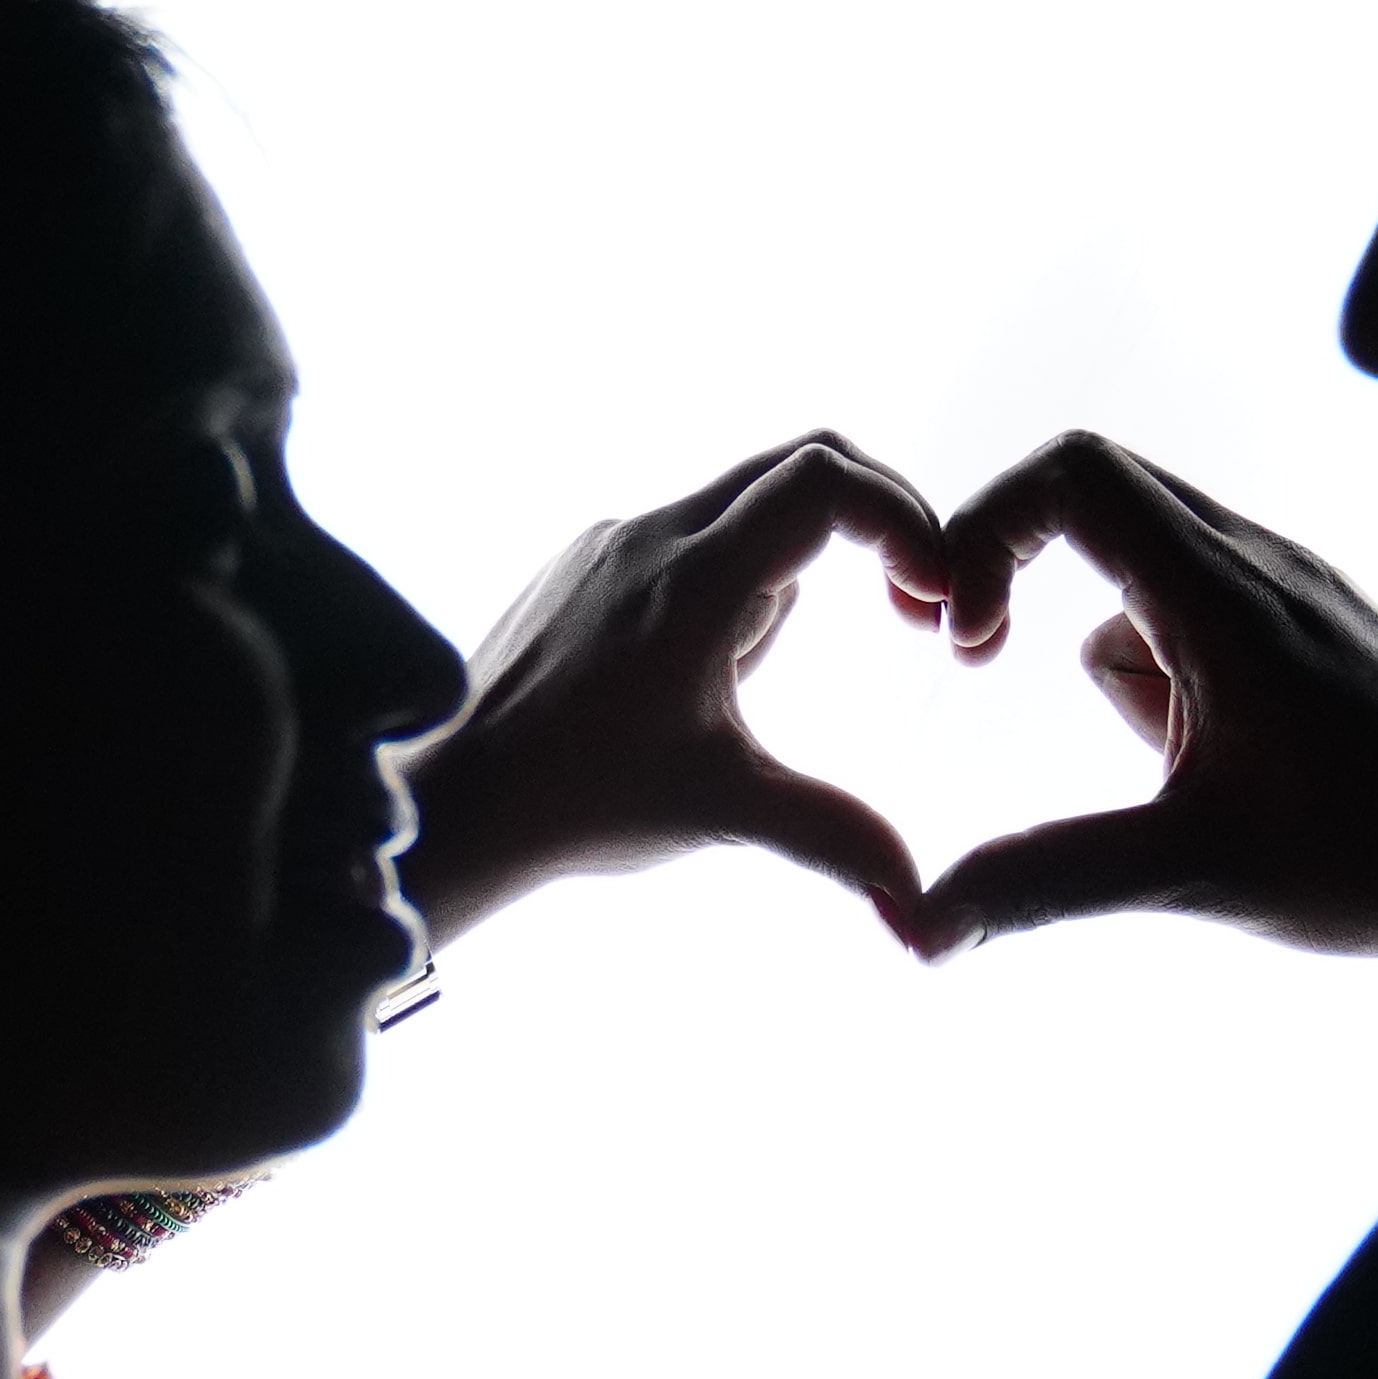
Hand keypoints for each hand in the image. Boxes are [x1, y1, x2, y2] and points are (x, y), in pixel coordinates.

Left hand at [396, 432, 958, 944]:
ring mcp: (611, 547)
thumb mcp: (722, 812)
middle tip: (910, 609)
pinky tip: (699, 685)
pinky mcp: (583, 568)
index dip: (902, 516)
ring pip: (740, 514)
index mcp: (693, 580)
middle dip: (872, 528)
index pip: (823, 479)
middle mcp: (650, 538)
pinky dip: (731, 586)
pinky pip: (685, 544)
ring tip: (755, 685)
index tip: (929, 597)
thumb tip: (921, 909)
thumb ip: (836, 839)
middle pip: (795, 469)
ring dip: (791, 574)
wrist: (448, 802)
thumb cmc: (573, 802)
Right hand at [900, 431, 1377, 965]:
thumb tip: (913, 926)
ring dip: (1112, 647)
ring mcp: (1294, 593)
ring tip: (1169, 767)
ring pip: (1145, 570)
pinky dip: (1168, 669)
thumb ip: (1046, 881)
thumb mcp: (1196, 870)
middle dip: (1021, 571)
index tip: (961, 635)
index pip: (1075, 473)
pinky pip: (1200, 613)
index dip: (987, 526)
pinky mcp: (1314, 632)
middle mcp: (1261, 565)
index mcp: (1228, 594)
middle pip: (1098, 498)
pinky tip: (1211, 767)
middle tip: (978, 662)